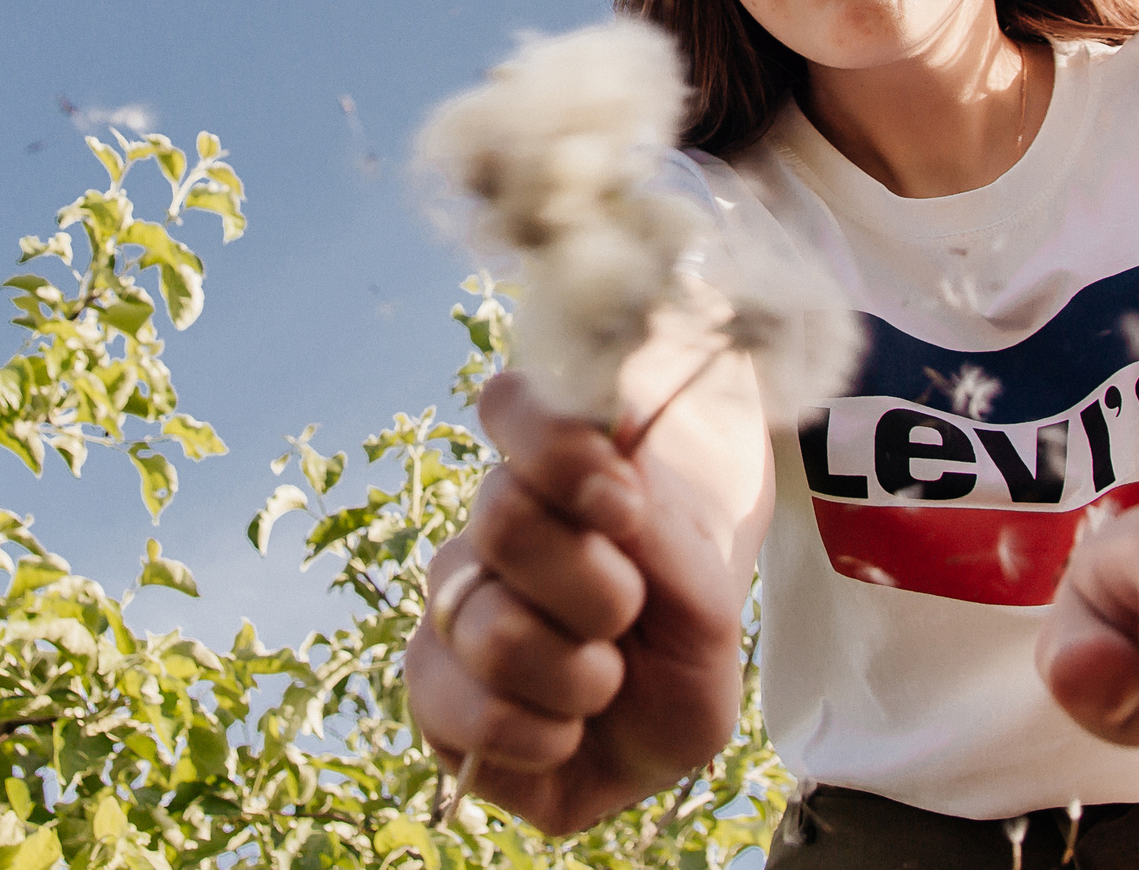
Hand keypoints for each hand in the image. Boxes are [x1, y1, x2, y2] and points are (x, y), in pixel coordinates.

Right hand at [404, 371, 754, 833]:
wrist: (666, 718)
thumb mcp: (705, 592)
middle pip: (505, 518)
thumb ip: (665, 540)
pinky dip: (545, 736)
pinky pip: (473, 716)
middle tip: (631, 612)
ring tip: (604, 681)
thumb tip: (612, 500)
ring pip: (494, 632)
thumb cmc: (682, 633)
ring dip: (581, 675)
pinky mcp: (433, 698)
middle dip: (598, 588)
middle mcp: (486, 531)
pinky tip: (566, 729)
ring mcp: (451, 611)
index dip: (561, 449)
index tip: (628, 503)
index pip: (512, 402)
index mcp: (547, 473)